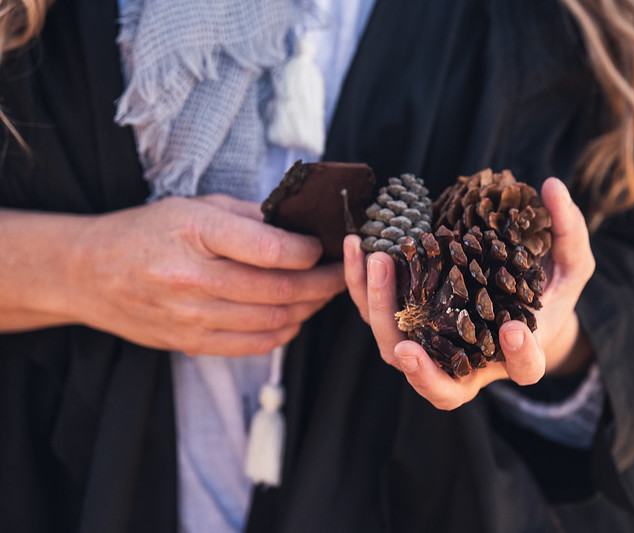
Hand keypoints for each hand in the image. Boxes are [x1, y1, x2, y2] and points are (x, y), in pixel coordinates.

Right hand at [67, 194, 344, 354]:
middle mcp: (193, 279)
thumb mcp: (193, 206)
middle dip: (322, 283)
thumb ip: (249, 217)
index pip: (273, 250)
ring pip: (273, 321)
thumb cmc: (145, 232)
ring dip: (308, 309)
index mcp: (197, 233)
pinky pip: (253, 345)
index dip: (310, 252)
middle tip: (340, 274)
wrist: (89, 273)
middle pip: (280, 290)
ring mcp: (191, 317)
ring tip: (321, 294)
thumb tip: (301, 229)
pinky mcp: (190, 343)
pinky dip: (283, 332)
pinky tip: (293, 316)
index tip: (324, 247)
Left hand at [343, 177, 593, 409]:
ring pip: (396, 351)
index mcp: (517, 357)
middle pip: (442, 386)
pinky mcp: (407, 323)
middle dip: (421, 371)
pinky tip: (356, 246)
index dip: (519, 356)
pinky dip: (359, 286)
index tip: (515, 331)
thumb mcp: (568, 264)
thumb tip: (553, 186)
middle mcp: (471, 365)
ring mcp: (434, 348)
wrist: (511, 300)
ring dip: (379, 312)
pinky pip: (376, 314)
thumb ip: (567, 231)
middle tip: (407, 346)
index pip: (524, 368)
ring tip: (376, 261)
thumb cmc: (545, 290)